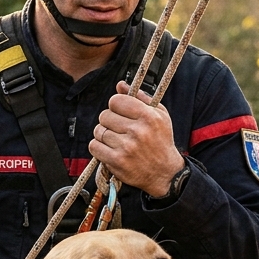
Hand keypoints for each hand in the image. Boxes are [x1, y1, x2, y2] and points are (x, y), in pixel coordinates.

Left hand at [89, 82, 184, 196]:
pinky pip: (94, 146)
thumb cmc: (161, 141)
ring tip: (116, 140)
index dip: (115, 106)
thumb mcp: (159, 115)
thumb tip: (120, 85)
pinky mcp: (117, 161)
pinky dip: (98, 147)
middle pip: (104, 116)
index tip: (120, 113)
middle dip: (109, 121)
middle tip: (118, 129)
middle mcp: (138, 131)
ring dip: (103, 135)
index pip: (116, 101)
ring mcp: (126, 147)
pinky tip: (109, 149)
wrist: (165, 173)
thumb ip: (140, 98)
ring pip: (98, 131)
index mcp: (148, 116)